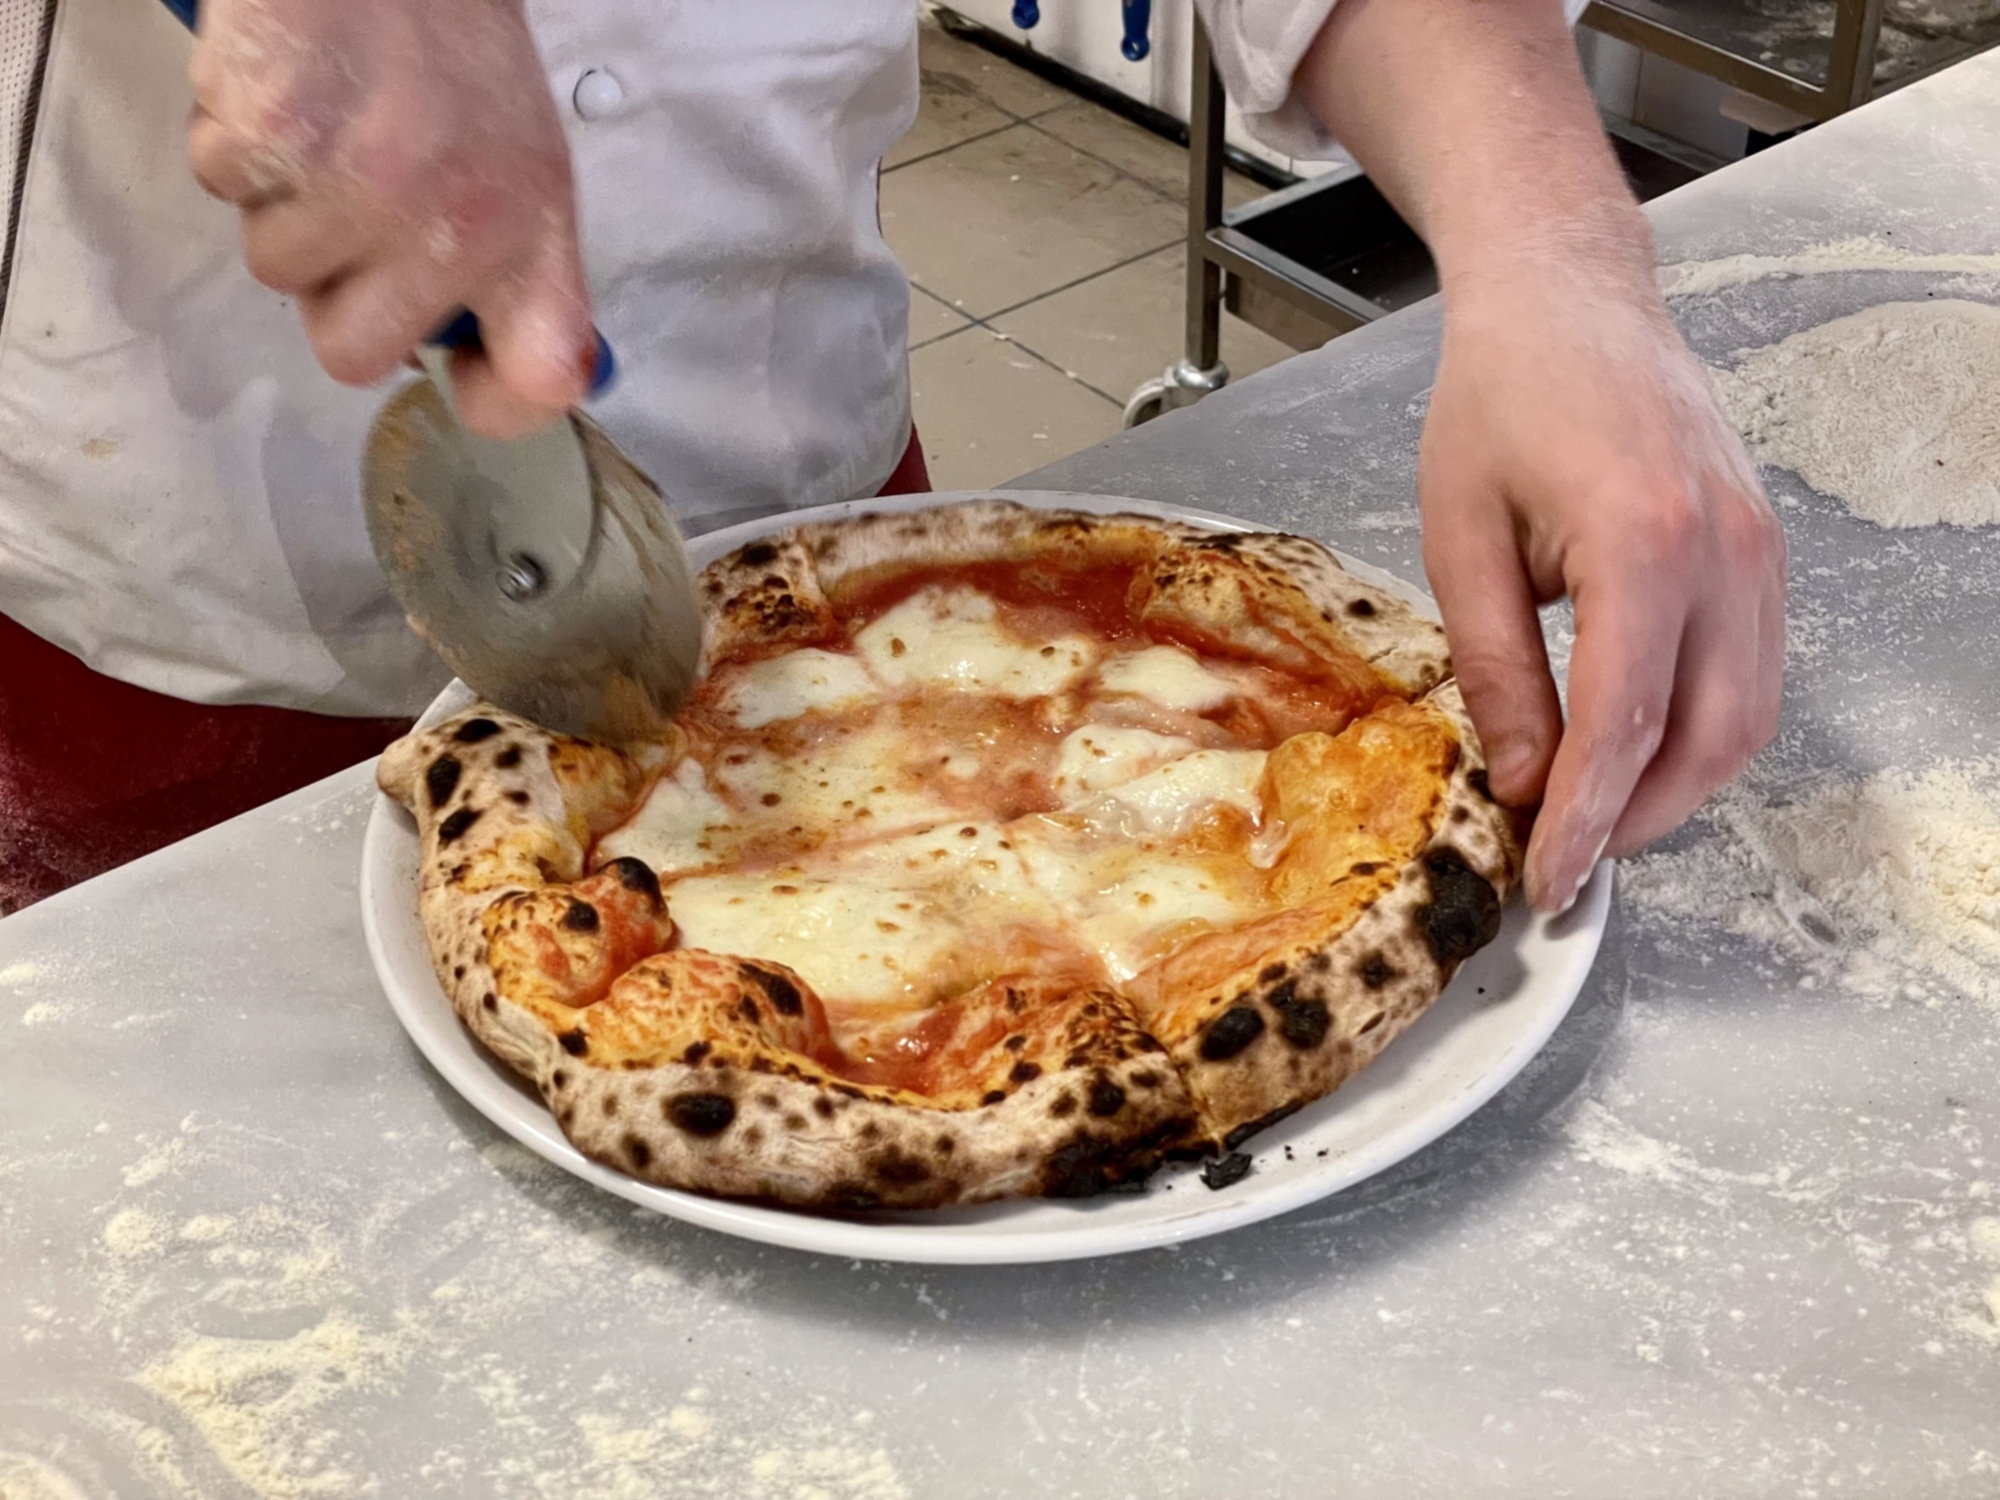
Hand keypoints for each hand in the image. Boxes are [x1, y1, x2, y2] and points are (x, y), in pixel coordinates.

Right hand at [185, 0, 592, 436]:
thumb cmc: (449, 44)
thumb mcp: (521, 160)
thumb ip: (505, 266)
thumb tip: (473, 360)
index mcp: (534, 231)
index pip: (541, 375)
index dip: (495, 401)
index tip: (466, 379)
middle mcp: (457, 222)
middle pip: (352, 353)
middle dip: (336, 293)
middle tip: (357, 208)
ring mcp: (363, 184)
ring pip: (274, 270)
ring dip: (283, 206)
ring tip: (327, 124)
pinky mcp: (274, 136)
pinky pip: (221, 185)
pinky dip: (234, 140)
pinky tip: (285, 87)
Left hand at [1419, 228, 1785, 909]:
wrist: (1568, 300)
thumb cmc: (1499, 399)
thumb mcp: (1460, 539)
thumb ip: (1495, 669)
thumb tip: (1523, 780)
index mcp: (1641, 539)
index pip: (1623, 724)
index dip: (1584, 818)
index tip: (1546, 878)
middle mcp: (1724, 550)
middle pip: (1709, 740)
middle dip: (1637, 820)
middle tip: (1564, 860)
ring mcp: (1759, 551)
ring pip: (1746, 719)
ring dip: (1675, 788)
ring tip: (1592, 817)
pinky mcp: (1762, 552)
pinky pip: (1751, 673)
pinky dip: (1699, 732)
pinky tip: (1631, 751)